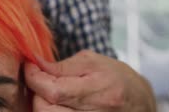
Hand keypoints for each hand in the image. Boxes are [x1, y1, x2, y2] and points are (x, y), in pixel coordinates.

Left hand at [24, 50, 155, 111]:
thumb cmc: (115, 77)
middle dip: (36, 92)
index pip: (53, 90)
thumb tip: (35, 63)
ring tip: (47, 91)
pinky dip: (50, 111)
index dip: (33, 77)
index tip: (30, 67)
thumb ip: (61, 65)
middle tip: (39, 80)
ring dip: (41, 104)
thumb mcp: (91, 62)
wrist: (138, 100)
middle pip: (45, 109)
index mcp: (98, 91)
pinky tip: (54, 102)